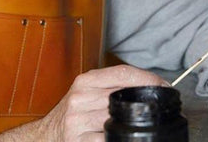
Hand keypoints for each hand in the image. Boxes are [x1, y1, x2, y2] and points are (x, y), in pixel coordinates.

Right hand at [0, 65, 168, 141]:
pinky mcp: (79, 141)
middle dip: (147, 101)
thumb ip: (109, 86)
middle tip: (161, 106)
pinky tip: (128, 137)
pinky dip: (122, 138)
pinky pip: (110, 139)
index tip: (163, 85)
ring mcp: (78, 121)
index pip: (123, 72)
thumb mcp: (85, 92)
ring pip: (120, 119)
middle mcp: (80, 98)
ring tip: (145, 123)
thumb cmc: (70, 114)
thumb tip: (146, 86)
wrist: (44, 136)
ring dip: (137, 123)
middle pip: (125, 95)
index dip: (147, 78)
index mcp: (85, 81)